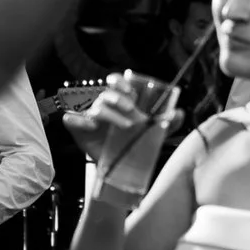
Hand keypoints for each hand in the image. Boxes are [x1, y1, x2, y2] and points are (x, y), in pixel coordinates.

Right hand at [62, 78, 181, 186]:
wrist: (120, 169)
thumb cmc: (132, 144)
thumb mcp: (152, 133)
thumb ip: (166, 123)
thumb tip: (178, 114)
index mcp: (119, 101)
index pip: (114, 82)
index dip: (119, 81)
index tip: (130, 89)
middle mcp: (104, 107)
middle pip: (106, 94)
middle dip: (118, 99)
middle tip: (132, 110)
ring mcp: (90, 118)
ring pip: (95, 108)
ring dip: (110, 115)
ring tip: (125, 126)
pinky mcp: (79, 131)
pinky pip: (71, 120)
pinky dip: (79, 120)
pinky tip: (91, 126)